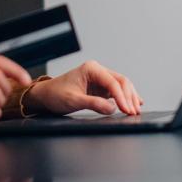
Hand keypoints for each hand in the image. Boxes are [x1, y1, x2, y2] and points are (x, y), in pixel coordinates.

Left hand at [23, 60, 142, 115]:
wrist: (46, 95)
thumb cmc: (56, 94)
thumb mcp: (73, 100)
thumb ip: (93, 104)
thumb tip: (112, 108)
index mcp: (91, 69)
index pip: (112, 82)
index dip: (122, 97)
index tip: (127, 110)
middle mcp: (98, 71)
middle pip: (121, 81)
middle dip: (129, 97)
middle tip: (134, 112)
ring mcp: (100, 78)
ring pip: (122, 85)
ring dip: (130, 97)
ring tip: (136, 110)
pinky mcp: (100, 87)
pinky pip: (117, 91)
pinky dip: (125, 97)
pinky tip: (134, 103)